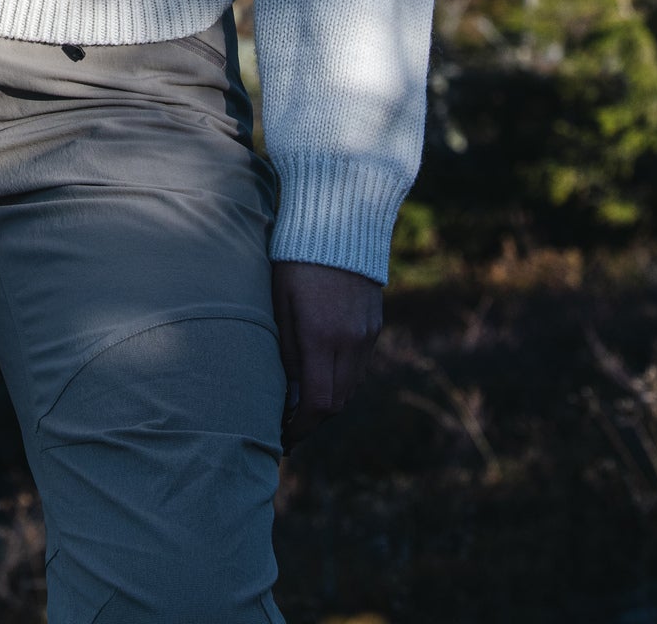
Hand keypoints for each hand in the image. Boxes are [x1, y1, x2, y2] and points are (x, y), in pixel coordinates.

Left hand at [271, 259, 382, 451]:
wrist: (339, 219)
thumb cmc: (295, 258)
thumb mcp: (280, 302)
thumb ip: (287, 351)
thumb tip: (291, 395)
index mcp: (321, 337)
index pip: (318, 404)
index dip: (301, 428)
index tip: (283, 436)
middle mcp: (350, 341)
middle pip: (337, 402)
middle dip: (314, 419)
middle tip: (290, 423)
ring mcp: (367, 333)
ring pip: (351, 386)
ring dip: (330, 399)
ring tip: (304, 400)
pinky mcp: (376, 323)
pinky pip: (360, 364)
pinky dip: (343, 377)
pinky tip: (324, 370)